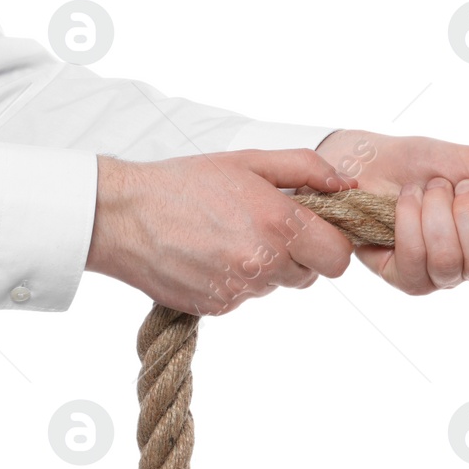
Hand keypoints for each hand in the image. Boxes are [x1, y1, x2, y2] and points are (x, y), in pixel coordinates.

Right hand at [86, 149, 358, 315]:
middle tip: (267, 228)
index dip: (330, 242)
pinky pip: (246, 297)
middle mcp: (264, 262)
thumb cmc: (185, 183)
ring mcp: (240, 289)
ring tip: (230, 236)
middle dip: (299, 254)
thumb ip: (307, 169)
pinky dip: (236, 280)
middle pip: (311, 274)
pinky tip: (210, 255)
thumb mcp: (249, 161)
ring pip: (277, 285)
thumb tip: (347, 185)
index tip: (313, 229)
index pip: (339, 256)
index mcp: (279, 224)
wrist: (121, 216)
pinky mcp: (218, 307)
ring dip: (266, 266)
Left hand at [314, 130, 468, 293]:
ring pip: (448, 260)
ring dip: (436, 210)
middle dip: (467, 213)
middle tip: (456, 188)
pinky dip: (409, 218)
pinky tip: (406, 201)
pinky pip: (415, 259)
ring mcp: (441, 276)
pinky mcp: (406, 279)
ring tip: (429, 190)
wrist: (375, 160)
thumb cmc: (430, 164)